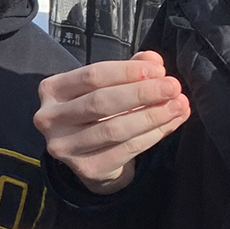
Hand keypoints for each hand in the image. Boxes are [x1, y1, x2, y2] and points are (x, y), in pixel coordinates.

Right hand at [34, 51, 189, 192]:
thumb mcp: (106, 88)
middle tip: (173, 87)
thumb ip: (126, 72)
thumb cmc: (97, 114)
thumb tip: (152, 60)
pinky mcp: (85, 168)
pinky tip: (171, 124)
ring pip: (115, 129)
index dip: (127, 71)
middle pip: (101, 102)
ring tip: (179, 105)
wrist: (88, 158)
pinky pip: (126, 150)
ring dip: (152, 116)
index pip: (92, 76)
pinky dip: (153, 135)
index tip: (159, 70)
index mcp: (52, 90)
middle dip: (142, 93)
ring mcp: (64, 146)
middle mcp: (50, 118)